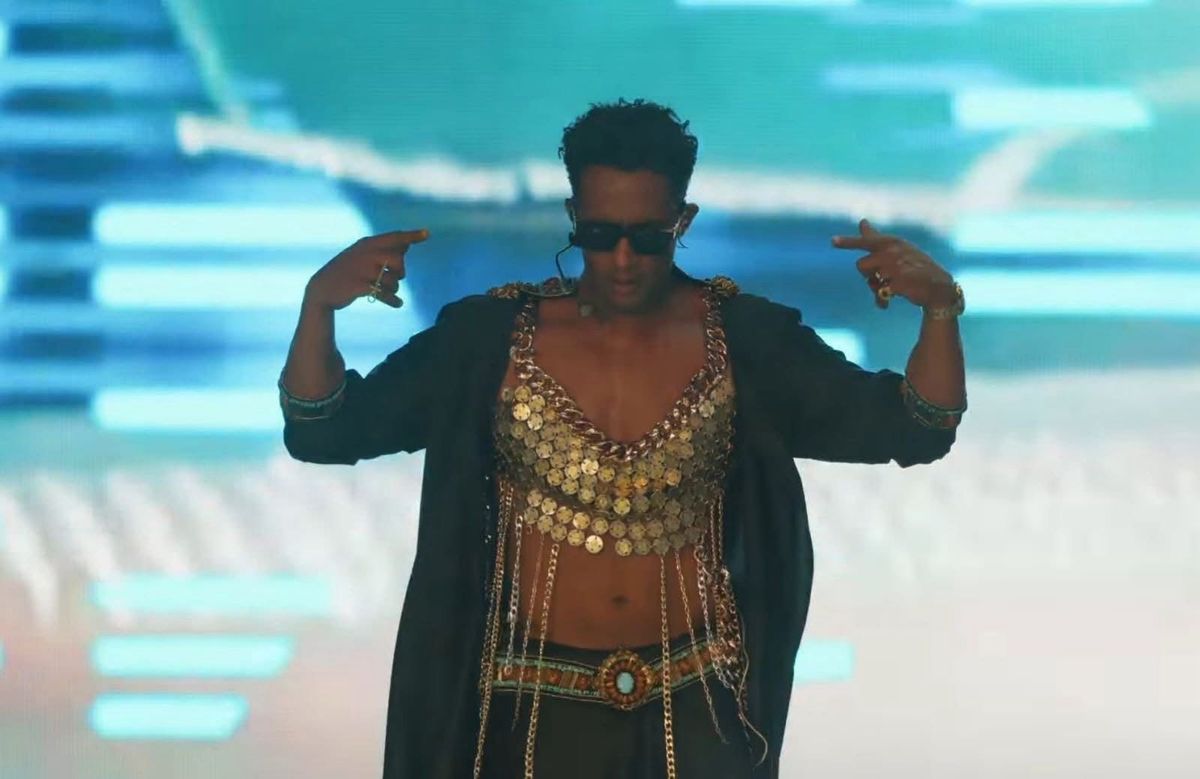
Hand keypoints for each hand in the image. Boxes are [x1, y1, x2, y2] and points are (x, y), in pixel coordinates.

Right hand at [305, 228, 429, 310]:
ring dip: (394, 288)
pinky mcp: (360, 286)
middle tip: (396, 277)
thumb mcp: (361, 256)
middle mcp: (366, 253)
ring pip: (392, 280)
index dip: (411, 235)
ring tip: (389, 292)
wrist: (322, 289)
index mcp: (367, 244)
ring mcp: (362, 269)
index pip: (394, 237)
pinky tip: (398, 303)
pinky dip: (393, 300)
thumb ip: (383, 249)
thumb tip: (406, 244)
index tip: (427, 234)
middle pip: (398, 261)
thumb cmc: (346, 271)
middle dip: (401, 272)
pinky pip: (385, 294)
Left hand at [831, 219, 955, 309]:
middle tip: (881, 278)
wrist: (939, 287)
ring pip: (870, 281)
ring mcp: (898, 267)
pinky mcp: (901, 283)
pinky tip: (887, 303)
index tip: (832, 241)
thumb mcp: (898, 248)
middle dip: (867, 275)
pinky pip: (880, 294)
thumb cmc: (914, 266)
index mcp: (892, 242)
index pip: (866, 241)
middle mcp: (894, 252)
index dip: (848, 242)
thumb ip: (876, 237)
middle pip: (860, 266)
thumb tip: (862, 222)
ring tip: (887, 290)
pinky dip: (882, 301)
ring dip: (875, 289)